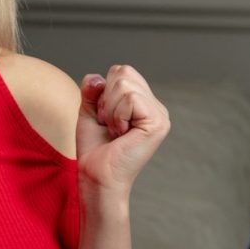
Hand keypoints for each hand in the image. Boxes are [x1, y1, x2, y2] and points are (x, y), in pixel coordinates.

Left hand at [76, 65, 169, 197]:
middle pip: (123, 72)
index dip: (103, 91)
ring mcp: (159, 115)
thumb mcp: (90, 112)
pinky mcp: (157, 123)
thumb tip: (96, 77)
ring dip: (110, 109)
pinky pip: (130, 98)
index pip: (122, 72)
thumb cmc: (95, 150)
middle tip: (109, 125)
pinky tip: (121, 134)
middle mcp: (156, 107)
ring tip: (115, 130)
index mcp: (144, 103)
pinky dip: (117, 116)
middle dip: (105, 98)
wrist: (97, 176)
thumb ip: (92, 90)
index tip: (104, 118)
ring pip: (125, 84)